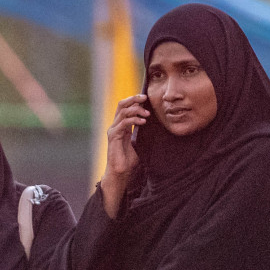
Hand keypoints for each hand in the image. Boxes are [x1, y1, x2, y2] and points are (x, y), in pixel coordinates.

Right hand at [102, 94, 148, 217]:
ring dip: (136, 110)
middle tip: (145, 97)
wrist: (122, 172)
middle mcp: (115, 125)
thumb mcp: (140, 141)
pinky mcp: (113, 137)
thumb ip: (143, 130)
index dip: (135, 99)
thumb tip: (156, 121)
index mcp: (121, 125)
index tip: (147, 97)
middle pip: (121, 104)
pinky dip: (133, 120)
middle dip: (134, 98)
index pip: (126, 106)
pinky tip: (143, 121)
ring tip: (147, 114)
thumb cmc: (130, 159)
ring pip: (123, 111)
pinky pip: (123, 123)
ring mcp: (113, 130)